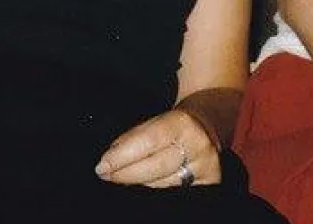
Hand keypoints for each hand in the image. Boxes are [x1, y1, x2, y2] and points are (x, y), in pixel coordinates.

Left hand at [94, 108, 219, 187]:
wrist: (208, 123)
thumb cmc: (173, 124)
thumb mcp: (154, 121)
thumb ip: (133, 139)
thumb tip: (109, 160)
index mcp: (182, 123)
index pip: (148, 142)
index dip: (122, 156)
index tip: (102, 166)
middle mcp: (197, 145)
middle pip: (156, 167)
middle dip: (126, 173)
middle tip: (105, 175)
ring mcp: (206, 166)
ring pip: (163, 183)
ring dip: (138, 182)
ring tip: (121, 177)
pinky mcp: (210, 182)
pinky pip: (175, 191)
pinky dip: (155, 187)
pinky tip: (142, 184)